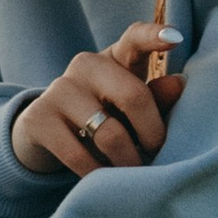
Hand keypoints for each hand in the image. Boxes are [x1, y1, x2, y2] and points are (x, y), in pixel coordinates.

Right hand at [10, 20, 180, 178]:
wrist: (47, 133)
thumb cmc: (106, 115)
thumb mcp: (131, 106)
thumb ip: (156, 97)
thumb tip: (179, 84)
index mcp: (116, 57)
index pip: (135, 38)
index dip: (154, 36)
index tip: (175, 37)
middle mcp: (86, 65)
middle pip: (132, 96)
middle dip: (152, 135)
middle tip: (156, 156)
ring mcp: (59, 88)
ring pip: (108, 133)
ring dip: (128, 162)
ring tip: (134, 174)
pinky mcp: (39, 117)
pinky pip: (78, 155)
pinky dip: (98, 174)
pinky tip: (105, 180)